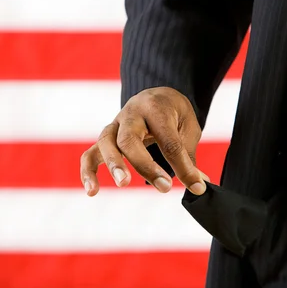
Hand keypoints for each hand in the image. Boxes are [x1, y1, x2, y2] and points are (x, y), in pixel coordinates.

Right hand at [80, 87, 209, 196]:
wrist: (157, 95)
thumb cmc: (174, 112)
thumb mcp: (188, 127)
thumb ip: (188, 155)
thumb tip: (198, 185)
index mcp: (156, 108)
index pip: (168, 140)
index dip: (182, 166)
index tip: (196, 186)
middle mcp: (131, 113)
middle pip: (129, 139)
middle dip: (145, 165)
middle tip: (164, 187)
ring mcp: (115, 125)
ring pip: (106, 143)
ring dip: (114, 164)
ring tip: (124, 184)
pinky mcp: (106, 138)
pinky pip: (90, 154)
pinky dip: (88, 172)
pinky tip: (92, 192)